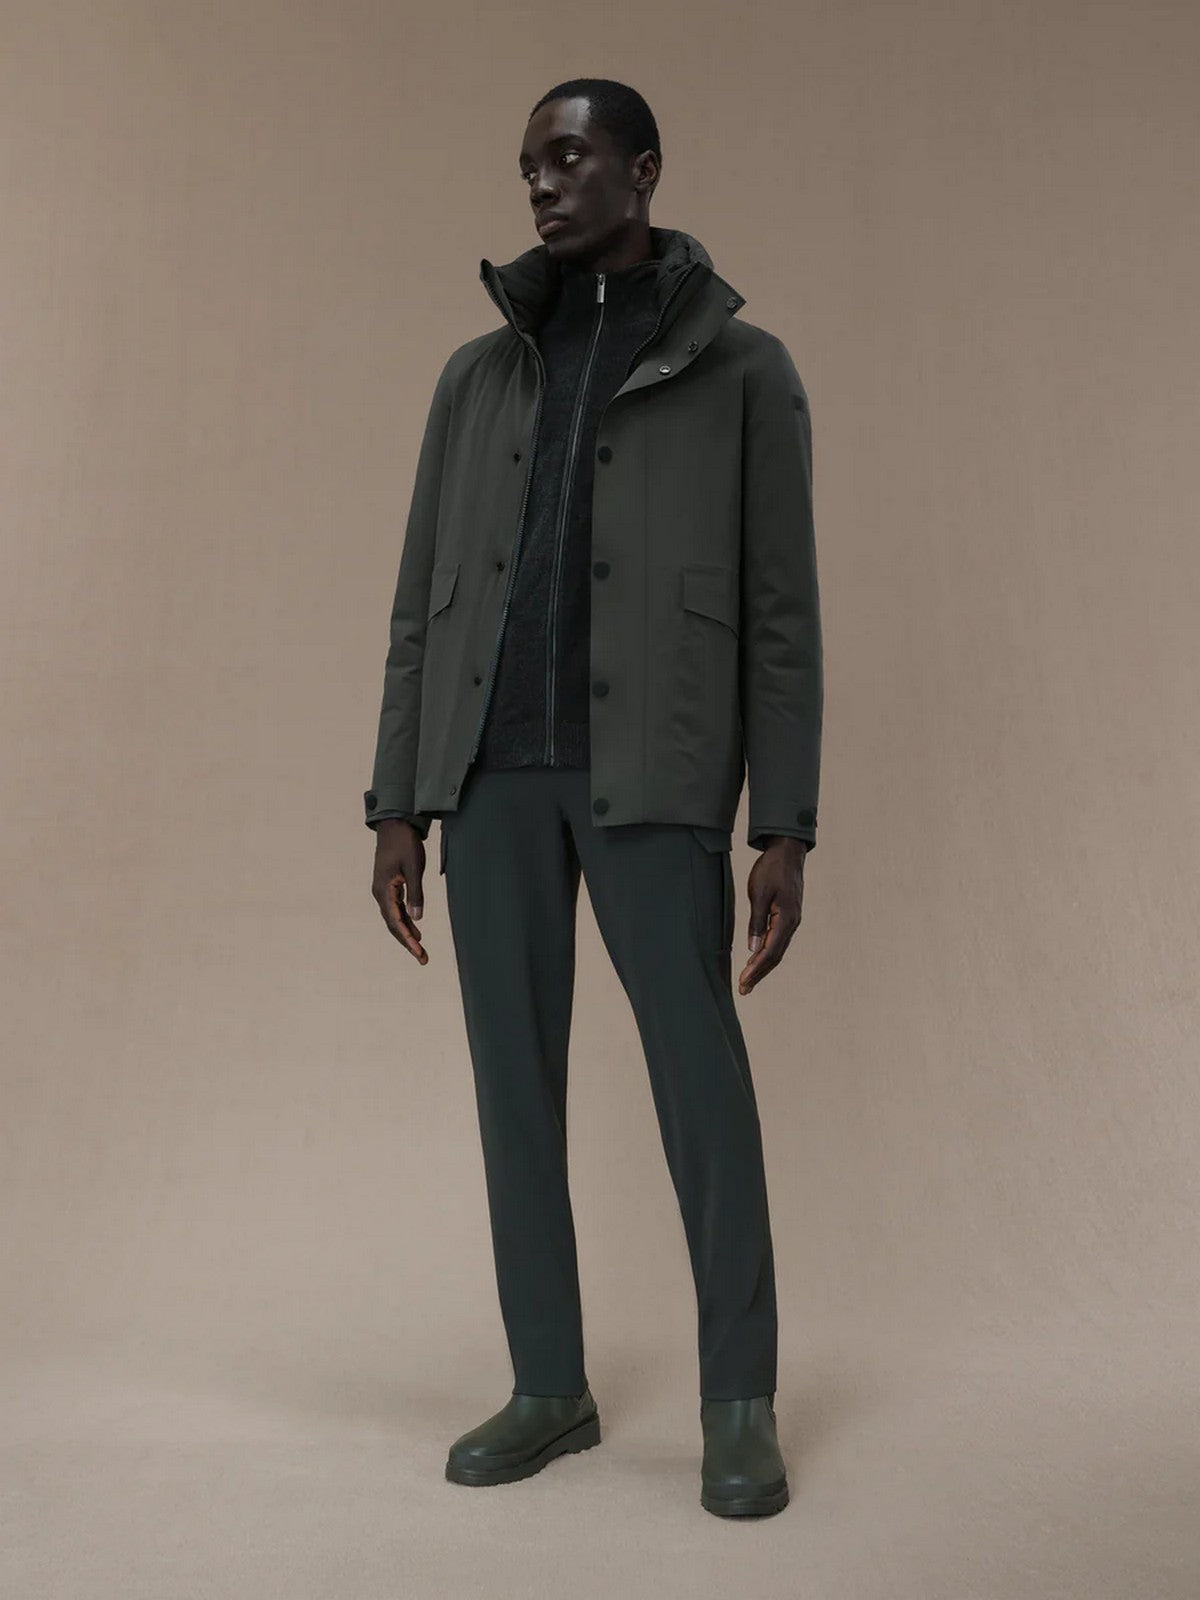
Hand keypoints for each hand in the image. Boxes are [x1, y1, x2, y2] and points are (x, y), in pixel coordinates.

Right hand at [371, 818, 429, 963]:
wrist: (394, 824)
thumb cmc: (404, 843)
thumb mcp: (413, 868)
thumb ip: (415, 893)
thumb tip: (417, 919)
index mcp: (383, 890)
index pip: (395, 921)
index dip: (407, 939)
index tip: (419, 952)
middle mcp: (380, 893)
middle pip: (393, 924)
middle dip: (408, 943)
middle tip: (423, 959)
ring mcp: (383, 890)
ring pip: (394, 918)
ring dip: (407, 934)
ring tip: (421, 951)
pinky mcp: (389, 886)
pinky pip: (397, 909)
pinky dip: (406, 921)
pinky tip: (416, 930)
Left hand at [737, 837, 806, 994]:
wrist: (787, 852)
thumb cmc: (771, 869)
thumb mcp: (759, 892)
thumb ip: (756, 921)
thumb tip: (753, 948)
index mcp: (786, 918)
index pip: (770, 951)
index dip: (756, 970)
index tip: (743, 982)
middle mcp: (792, 923)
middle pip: (775, 956)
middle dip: (758, 974)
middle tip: (743, 989)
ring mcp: (792, 920)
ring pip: (777, 950)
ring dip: (762, 966)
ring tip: (747, 980)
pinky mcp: (787, 916)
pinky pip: (777, 940)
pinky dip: (766, 953)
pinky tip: (756, 960)